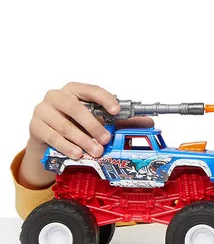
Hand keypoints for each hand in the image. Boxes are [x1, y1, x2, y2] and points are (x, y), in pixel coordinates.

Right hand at [28, 82, 152, 158]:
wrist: (46, 137)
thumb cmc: (75, 123)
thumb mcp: (97, 120)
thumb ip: (120, 121)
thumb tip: (148, 122)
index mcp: (75, 90)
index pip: (92, 90)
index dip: (105, 99)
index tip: (117, 110)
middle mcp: (57, 96)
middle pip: (76, 108)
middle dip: (93, 125)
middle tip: (106, 139)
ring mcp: (43, 110)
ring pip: (65, 126)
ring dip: (82, 140)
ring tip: (95, 151)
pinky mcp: (35, 125)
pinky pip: (52, 137)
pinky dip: (67, 147)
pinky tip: (78, 153)